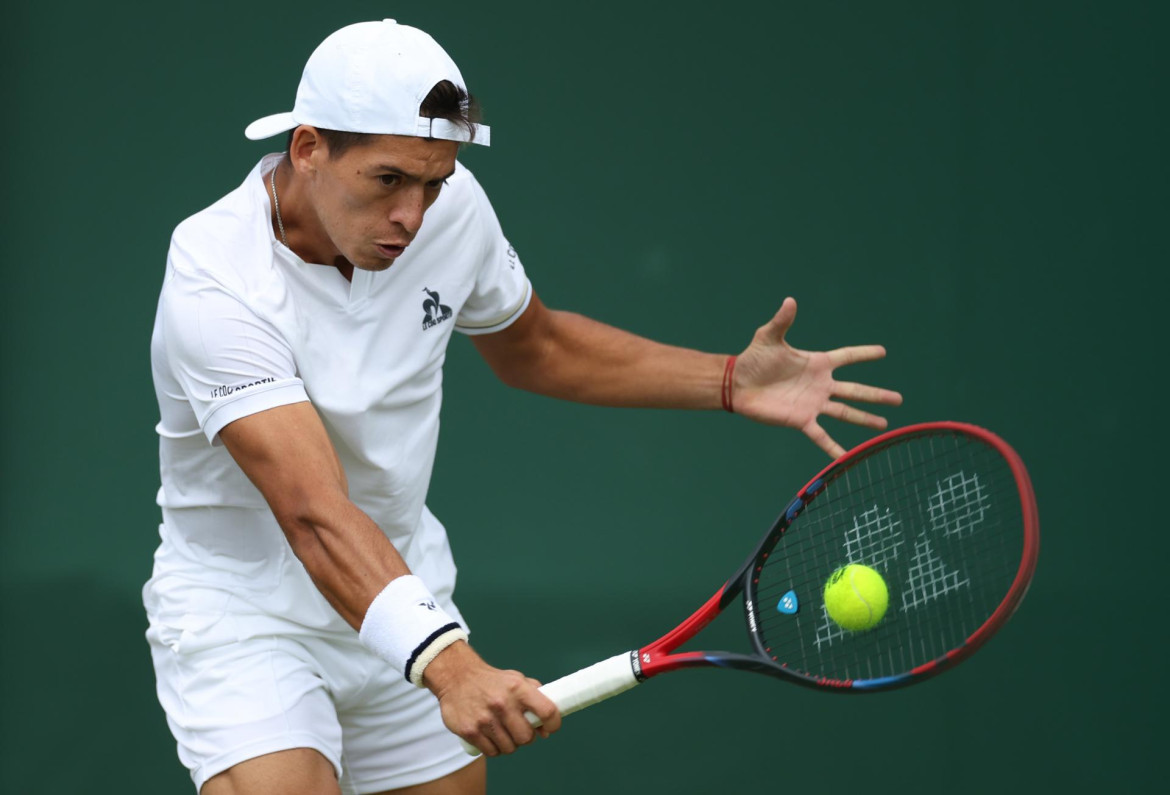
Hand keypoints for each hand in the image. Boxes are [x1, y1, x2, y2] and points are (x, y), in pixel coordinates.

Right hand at [423, 641, 561, 755]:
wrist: (457, 676)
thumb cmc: (491, 681)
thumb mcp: (516, 679)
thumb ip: (536, 697)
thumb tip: (547, 727)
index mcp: (518, 688)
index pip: (546, 711)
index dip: (554, 723)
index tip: (550, 727)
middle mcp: (502, 704)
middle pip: (526, 737)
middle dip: (526, 737)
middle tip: (519, 730)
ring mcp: (485, 719)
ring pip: (509, 748)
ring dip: (509, 744)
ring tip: (503, 732)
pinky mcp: (470, 731)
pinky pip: (491, 752)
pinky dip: (494, 748)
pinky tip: (491, 737)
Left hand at [733, 297, 902, 457]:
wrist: (737, 384)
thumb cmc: (754, 358)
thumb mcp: (769, 337)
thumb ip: (782, 321)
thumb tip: (789, 300)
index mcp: (817, 363)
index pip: (847, 357)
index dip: (864, 354)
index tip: (883, 352)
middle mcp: (820, 385)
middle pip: (855, 390)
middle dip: (877, 395)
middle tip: (899, 398)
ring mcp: (813, 403)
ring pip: (846, 413)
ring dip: (865, 419)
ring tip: (884, 426)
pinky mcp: (801, 419)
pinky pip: (821, 436)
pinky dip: (833, 448)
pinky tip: (846, 458)